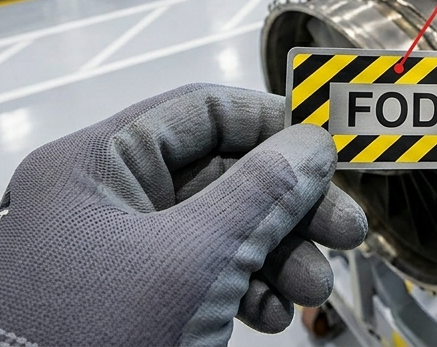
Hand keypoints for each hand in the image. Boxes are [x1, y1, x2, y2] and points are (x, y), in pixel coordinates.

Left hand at [0, 84, 367, 346]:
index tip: (330, 156)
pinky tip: (271, 317)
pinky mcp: (116, 306)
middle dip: (287, 207)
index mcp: (92, 165)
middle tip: (346, 233)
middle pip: (216, 176)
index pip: (200, 112)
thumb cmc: (91, 340)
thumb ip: (261, 193)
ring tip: (312, 290)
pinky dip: (240, 289)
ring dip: (273, 255)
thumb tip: (311, 142)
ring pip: (211, 231)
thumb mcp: (193, 260)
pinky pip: (192, 276)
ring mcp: (103, 257)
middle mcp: (95, 201)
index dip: (272, 127)